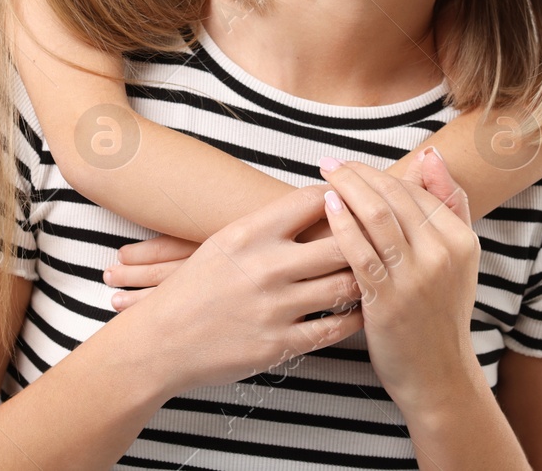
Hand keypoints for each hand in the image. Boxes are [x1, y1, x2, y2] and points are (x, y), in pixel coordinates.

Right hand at [115, 183, 364, 395]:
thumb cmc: (195, 287)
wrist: (160, 341)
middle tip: (381, 237)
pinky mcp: (279, 344)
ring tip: (379, 272)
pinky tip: (363, 309)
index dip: (341, 197)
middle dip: (364, 238)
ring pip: (345, 285)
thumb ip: (269, 224)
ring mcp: (274, 307)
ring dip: (366, 278)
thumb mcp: (225, 242)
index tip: (353, 201)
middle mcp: (265, 266)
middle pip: (341, 242)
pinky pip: (334, 328)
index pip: (314, 200)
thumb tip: (320, 202)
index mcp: (249, 233)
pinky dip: (355, 317)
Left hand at [318, 149, 481, 410]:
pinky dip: (343, 223)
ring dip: (347, 189)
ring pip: (377, 216)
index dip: (380, 173)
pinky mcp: (387, 300)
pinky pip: (360, 250)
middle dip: (359, 174)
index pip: (416, 191)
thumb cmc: (439, 312)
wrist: (437, 374)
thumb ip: (447, 205)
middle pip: (395, 197)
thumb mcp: (458, 258)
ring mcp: (415, 278)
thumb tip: (429, 155)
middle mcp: (442, 255)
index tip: (353, 165)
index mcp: (461, 241)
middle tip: (331, 163)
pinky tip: (327, 207)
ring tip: (325, 176)